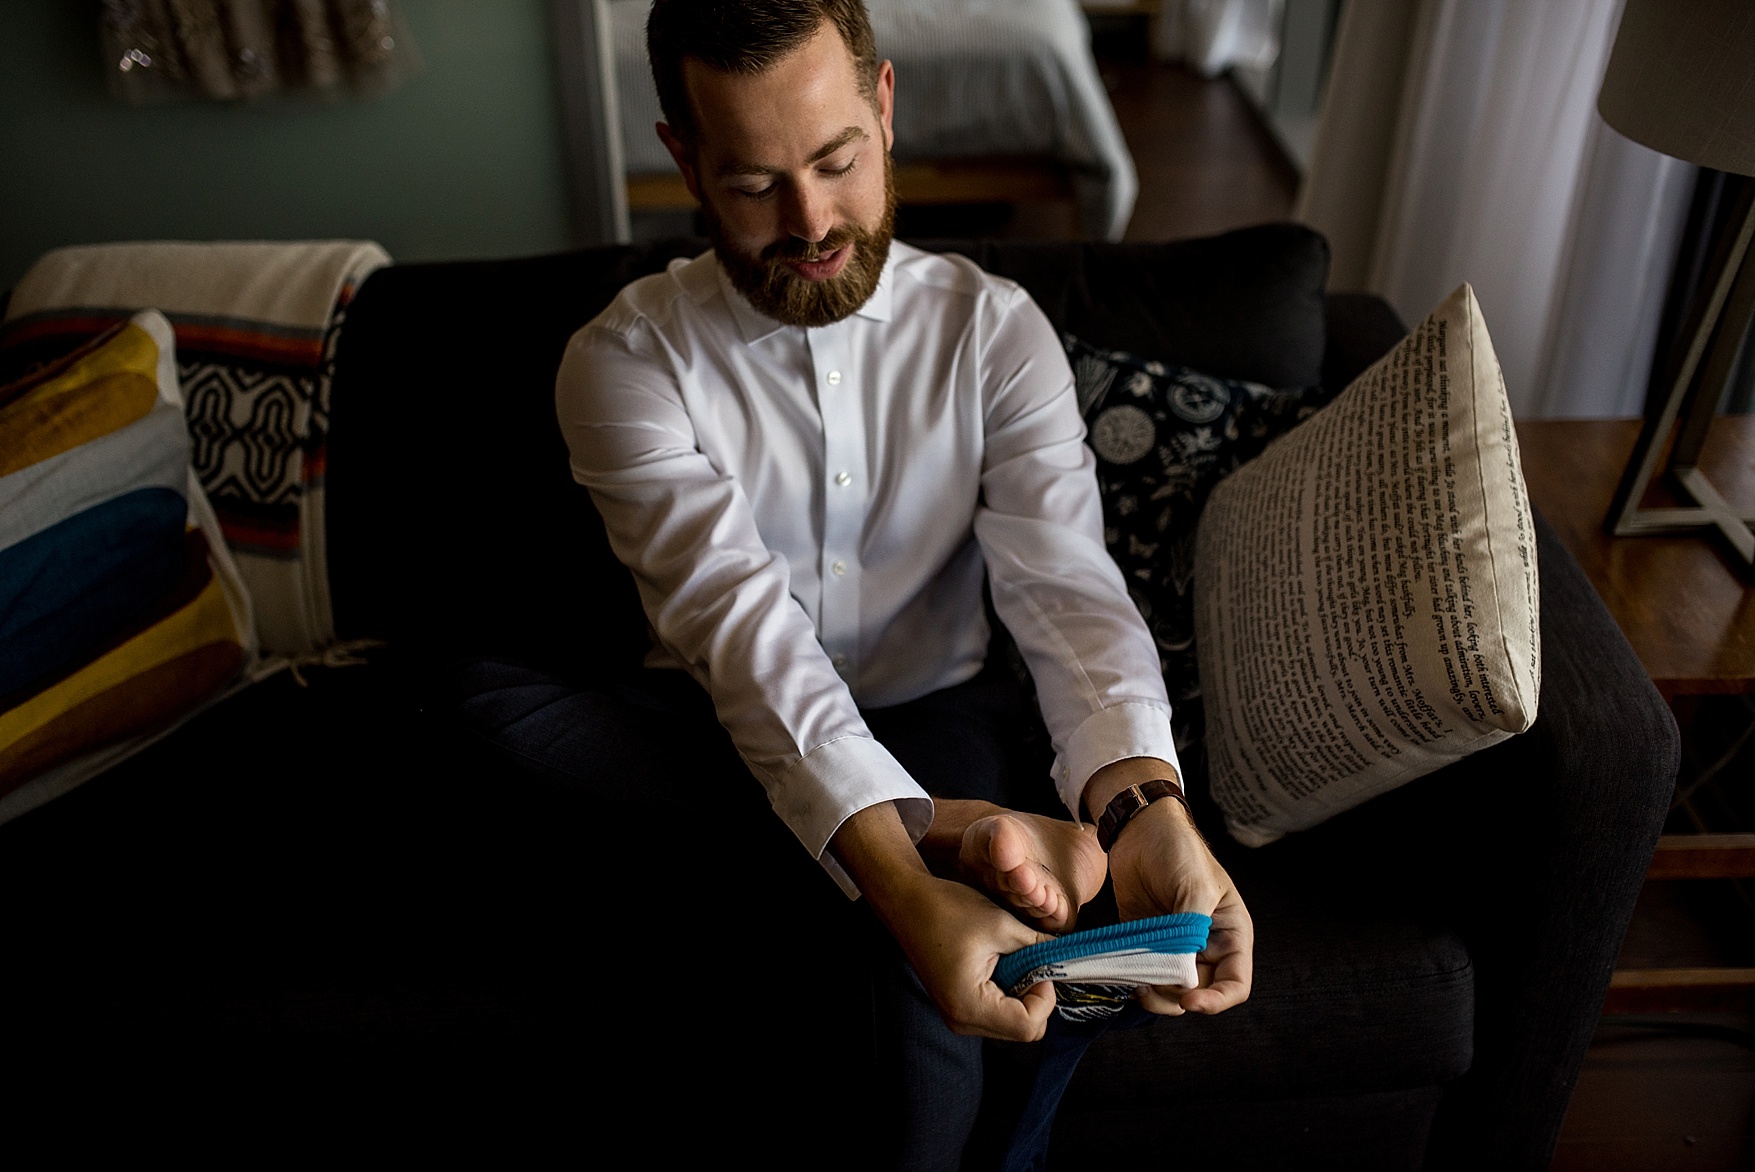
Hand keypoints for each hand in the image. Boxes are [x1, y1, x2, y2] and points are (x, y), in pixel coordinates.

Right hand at [831, 802, 1056, 1040]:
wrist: (906, 901)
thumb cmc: (948, 909)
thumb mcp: (1001, 925)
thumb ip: (1038, 948)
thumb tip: (1068, 958)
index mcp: (969, 1005)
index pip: (1029, 1026)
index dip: (1045, 997)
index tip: (1040, 964)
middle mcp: (961, 1020)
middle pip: (1022, 1030)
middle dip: (1036, 997)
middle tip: (1031, 960)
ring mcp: (957, 1016)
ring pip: (1011, 1023)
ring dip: (1022, 995)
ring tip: (1012, 958)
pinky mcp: (957, 1007)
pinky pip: (996, 1013)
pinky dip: (1008, 993)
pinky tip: (1000, 963)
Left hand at [1084, 759, 1253, 1016]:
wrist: (1140, 828)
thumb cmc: (1179, 850)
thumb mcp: (1194, 888)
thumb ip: (1190, 932)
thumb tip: (1181, 973)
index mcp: (1229, 934)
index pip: (1235, 983)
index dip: (1217, 1000)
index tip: (1190, 1001)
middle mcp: (1206, 945)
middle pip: (1200, 992)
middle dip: (1178, 998)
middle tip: (1152, 988)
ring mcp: (1175, 946)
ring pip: (1171, 989)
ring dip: (1155, 993)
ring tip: (1138, 983)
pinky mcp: (1146, 941)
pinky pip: (1145, 972)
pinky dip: (1136, 980)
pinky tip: (1126, 974)